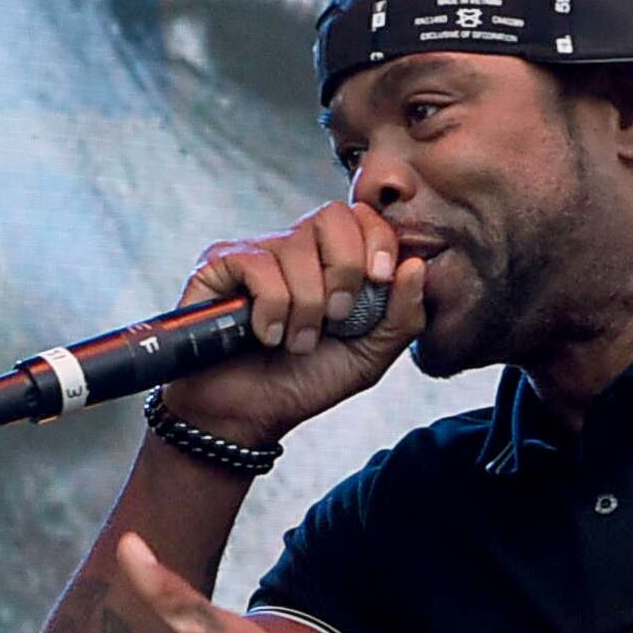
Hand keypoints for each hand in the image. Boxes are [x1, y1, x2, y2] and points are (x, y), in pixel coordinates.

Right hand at [157, 197, 423, 446]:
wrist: (250, 416)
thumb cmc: (304, 383)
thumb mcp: (370, 355)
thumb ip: (404, 315)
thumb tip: (416, 264)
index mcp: (330, 260)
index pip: (361, 216)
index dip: (376, 239)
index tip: (379, 279)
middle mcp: (292, 248)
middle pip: (331, 216)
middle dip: (344, 269)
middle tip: (336, 316)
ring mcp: (253, 254)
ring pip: (295, 247)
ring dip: (305, 307)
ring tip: (295, 341)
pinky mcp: (217, 267)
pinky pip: (257, 266)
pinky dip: (270, 309)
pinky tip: (264, 335)